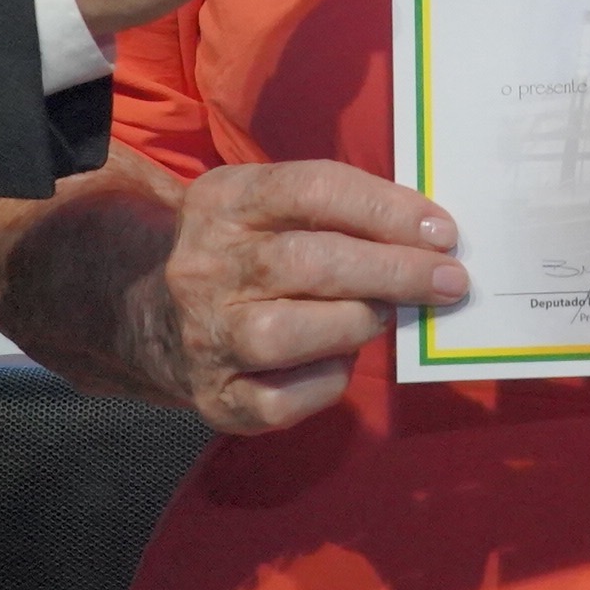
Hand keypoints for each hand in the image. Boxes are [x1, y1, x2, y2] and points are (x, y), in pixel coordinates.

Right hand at [0, 143, 462, 432]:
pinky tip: (338, 362)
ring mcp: (203, 335)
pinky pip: (281, 400)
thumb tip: (428, 233)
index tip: (443, 230)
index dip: (386, 208)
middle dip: (394, 272)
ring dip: (358, 323)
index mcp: (224, 200)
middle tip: (449, 280)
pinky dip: (325, 382)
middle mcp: (207, 266)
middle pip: (311, 262)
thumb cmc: (238, 249)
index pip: (313, 189)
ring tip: (386, 316)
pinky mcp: (212, 397)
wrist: (140, 310)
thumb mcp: (262, 201)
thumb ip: (331, 207)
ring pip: (291, 332)